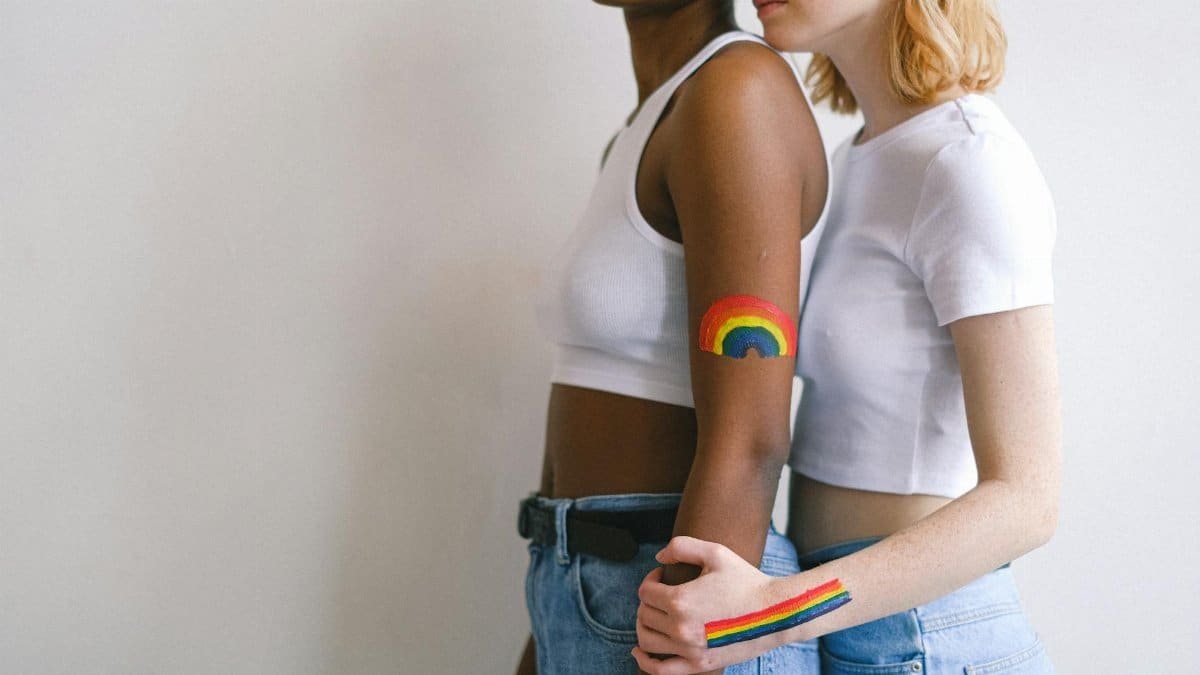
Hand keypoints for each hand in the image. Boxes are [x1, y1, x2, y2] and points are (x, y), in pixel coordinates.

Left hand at [632, 536, 778, 674]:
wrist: (776, 612)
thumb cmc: (746, 580)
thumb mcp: (716, 553)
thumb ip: (682, 547)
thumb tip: (658, 557)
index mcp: (680, 600)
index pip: (645, 592)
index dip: (650, 579)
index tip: (663, 576)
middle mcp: (680, 628)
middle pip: (644, 614)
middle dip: (648, 601)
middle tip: (662, 594)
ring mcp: (689, 650)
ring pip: (646, 640)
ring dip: (644, 626)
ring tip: (655, 616)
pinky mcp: (700, 665)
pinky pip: (660, 670)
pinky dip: (645, 662)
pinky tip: (640, 652)